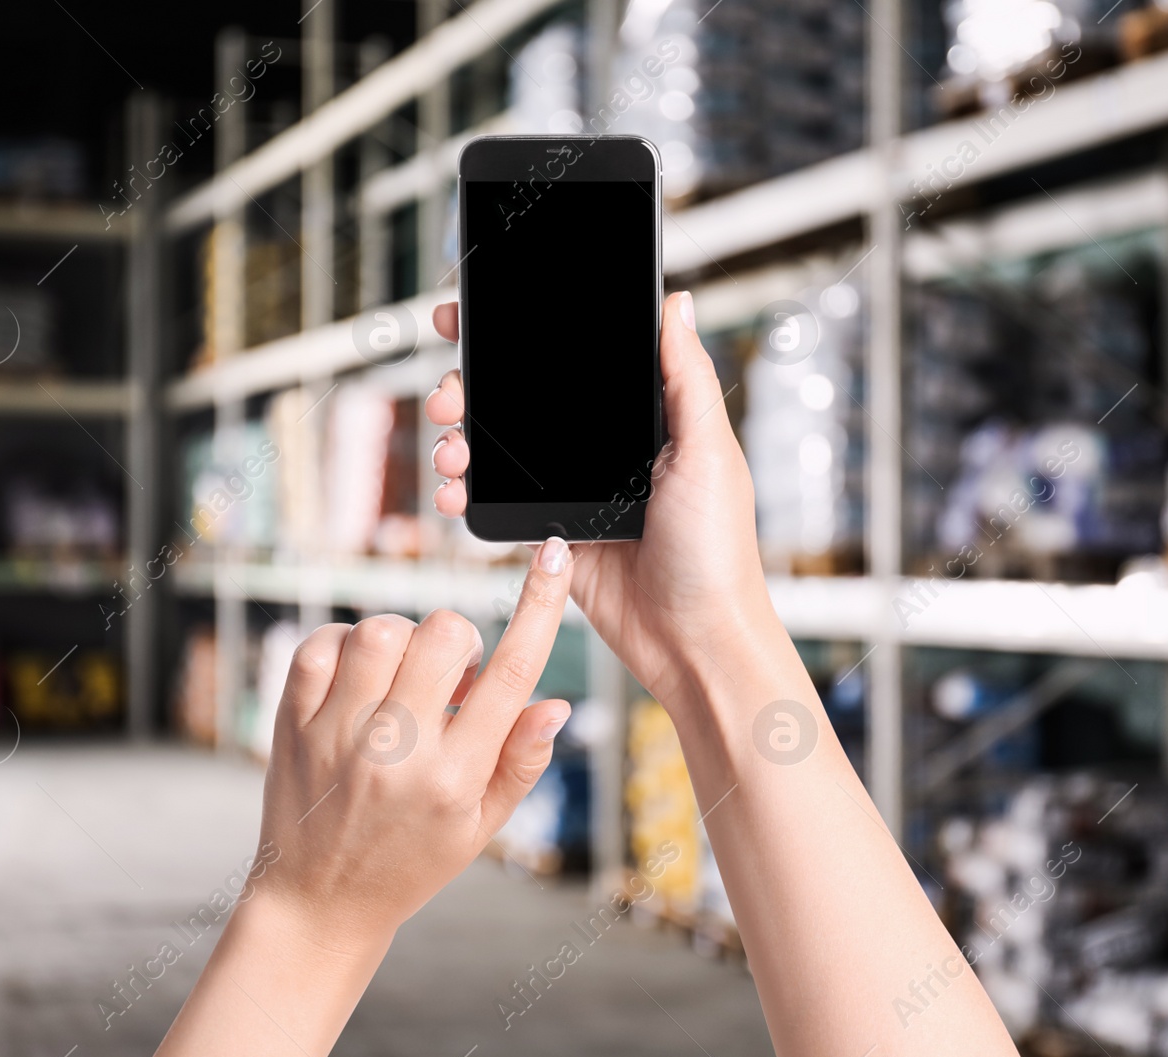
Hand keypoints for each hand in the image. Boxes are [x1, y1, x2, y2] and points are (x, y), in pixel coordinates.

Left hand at [254, 537, 574, 951]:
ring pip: (381, 630)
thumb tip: (556, 702)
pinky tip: (357, 676)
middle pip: (444, 635)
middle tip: (447, 676)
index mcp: (456, 779)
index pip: (511, 674)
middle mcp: (398, 752)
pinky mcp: (294, 725)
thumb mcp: (483, 827)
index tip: (552, 555)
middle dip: (457, 640)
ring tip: (400, 676)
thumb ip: (521, 761)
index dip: (540, 606)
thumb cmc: (410, 862)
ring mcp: (339, 736)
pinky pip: (320, 645)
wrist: (319, 903)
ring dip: (402, 638)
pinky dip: (344, 644)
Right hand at [425, 291, 775, 709]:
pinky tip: (452, 490)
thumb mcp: (710, 454)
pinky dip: (466, 492)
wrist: (695, 643)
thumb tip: (680, 302)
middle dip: (475, 387)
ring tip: (449, 448)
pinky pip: (498, 502)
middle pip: (527, 399)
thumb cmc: (718, 551)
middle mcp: (607, 448)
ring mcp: (576, 491)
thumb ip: (688, 379)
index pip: (580, 359)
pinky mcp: (553, 535)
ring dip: (463, 439)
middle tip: (449, 394)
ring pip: (502, 448)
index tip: (477, 316)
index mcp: (646, 418)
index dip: (528, 334)